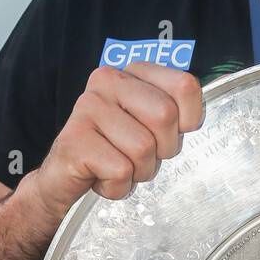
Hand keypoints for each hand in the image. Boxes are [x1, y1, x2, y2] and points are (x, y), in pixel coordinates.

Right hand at [23, 65, 204, 221]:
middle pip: (165, 116)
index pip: (184, 85)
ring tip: (118, 166)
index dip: (189, 120)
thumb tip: (195, 118)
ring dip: (139, 171)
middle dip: (162, 149)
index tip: (169, 133)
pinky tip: (101, 177)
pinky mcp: (74, 141)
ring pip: (143, 148)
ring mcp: (86, 108)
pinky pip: (121, 171)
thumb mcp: (151, 126)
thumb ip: (174, 111)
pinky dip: (119, 187)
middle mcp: (106, 81)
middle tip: (141, 156)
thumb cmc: (115, 151)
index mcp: (132, 72)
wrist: (63, 179)